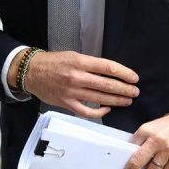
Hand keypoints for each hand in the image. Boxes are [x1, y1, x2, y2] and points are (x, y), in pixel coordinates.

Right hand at [10, 50, 139, 118]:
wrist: (32, 72)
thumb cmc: (54, 62)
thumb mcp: (74, 55)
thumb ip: (91, 64)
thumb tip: (110, 71)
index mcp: (81, 62)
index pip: (108, 68)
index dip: (124, 73)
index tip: (134, 77)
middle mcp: (77, 77)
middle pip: (107, 85)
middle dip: (124, 89)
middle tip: (135, 92)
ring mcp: (72, 92)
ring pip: (100, 98)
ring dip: (116, 100)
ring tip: (127, 100)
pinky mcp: (67, 103)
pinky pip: (87, 111)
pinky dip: (99, 112)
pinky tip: (107, 109)